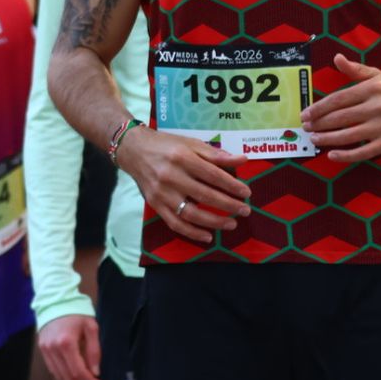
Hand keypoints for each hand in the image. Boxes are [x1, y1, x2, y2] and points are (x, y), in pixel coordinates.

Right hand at [38, 314, 103, 379]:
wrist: (55, 303)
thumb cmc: (77, 314)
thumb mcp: (91, 328)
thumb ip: (94, 351)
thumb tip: (95, 372)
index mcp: (66, 343)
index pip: (78, 371)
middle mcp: (53, 350)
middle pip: (68, 377)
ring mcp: (45, 351)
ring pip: (60, 376)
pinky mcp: (42, 351)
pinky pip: (54, 369)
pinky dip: (65, 375)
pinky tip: (76, 373)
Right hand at [118, 126, 250, 243]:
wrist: (134, 151)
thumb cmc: (167, 145)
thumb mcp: (192, 144)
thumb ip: (217, 154)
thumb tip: (243, 159)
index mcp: (183, 158)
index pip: (213, 175)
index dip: (232, 185)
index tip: (247, 193)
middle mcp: (171, 177)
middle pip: (205, 195)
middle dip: (228, 205)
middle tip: (245, 210)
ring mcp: (162, 193)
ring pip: (190, 213)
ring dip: (214, 221)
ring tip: (232, 224)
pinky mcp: (155, 205)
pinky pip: (174, 223)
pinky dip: (191, 232)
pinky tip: (208, 236)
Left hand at [304, 55, 380, 162]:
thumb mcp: (376, 76)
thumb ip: (354, 69)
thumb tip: (336, 58)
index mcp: (372, 89)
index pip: (339, 99)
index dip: (319, 108)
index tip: (306, 114)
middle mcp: (378, 107)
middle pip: (341, 117)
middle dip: (320, 123)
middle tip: (306, 127)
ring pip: (349, 135)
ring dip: (328, 138)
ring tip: (314, 138)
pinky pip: (363, 152)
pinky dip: (346, 155)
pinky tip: (332, 155)